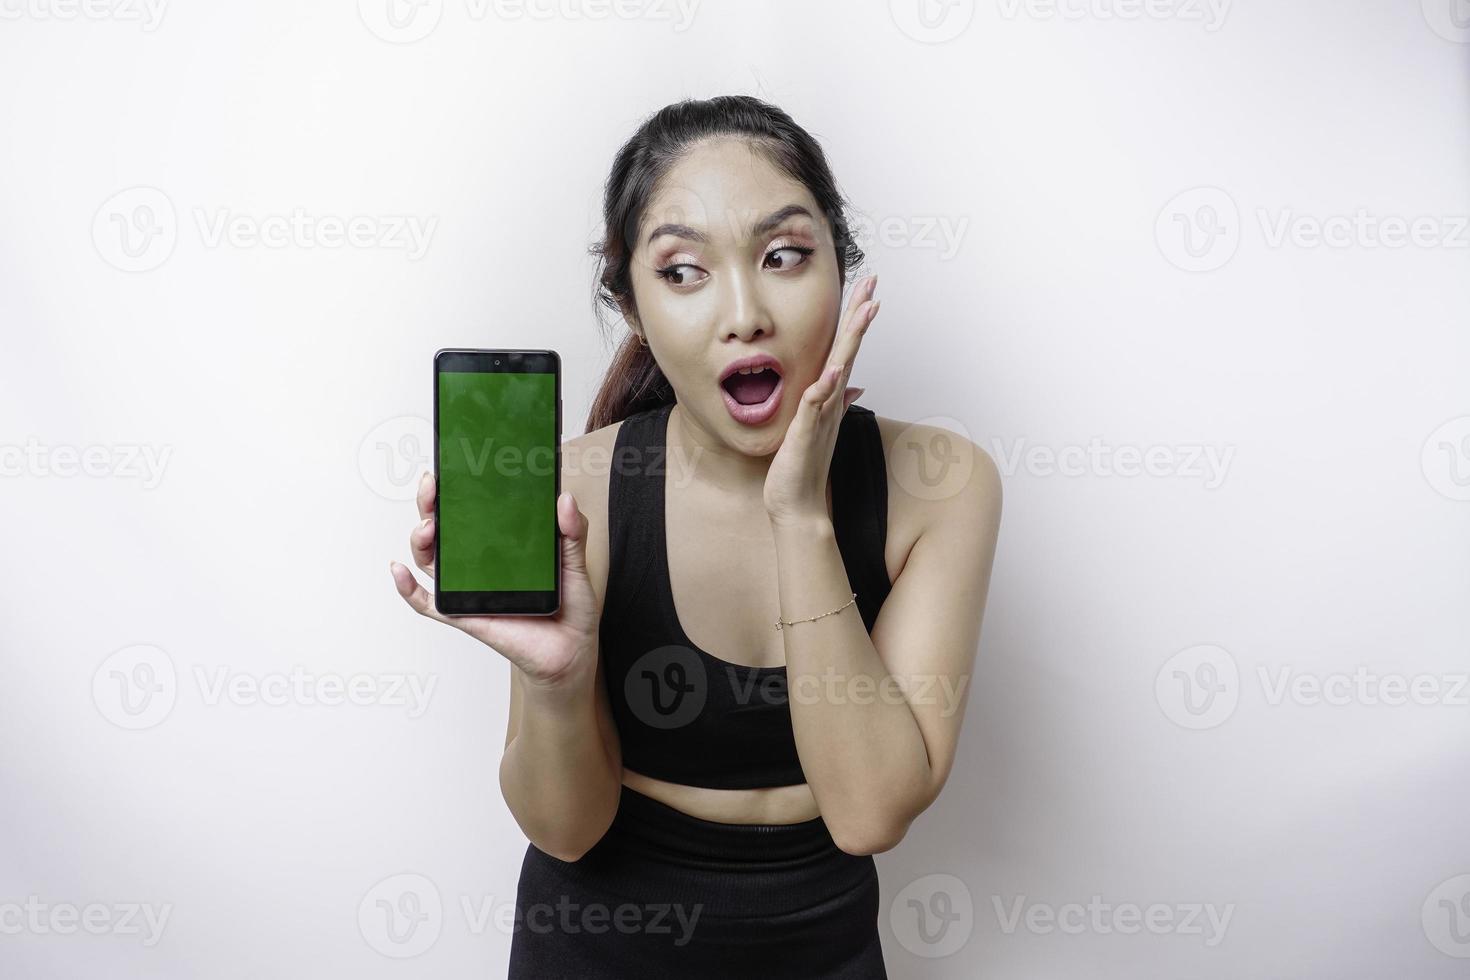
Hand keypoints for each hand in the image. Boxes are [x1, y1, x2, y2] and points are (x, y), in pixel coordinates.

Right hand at [388, 472, 601, 687]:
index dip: (455, 491)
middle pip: (442, 530)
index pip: (470, 513)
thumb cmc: (570, 607)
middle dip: (429, 505)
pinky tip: (399, 571)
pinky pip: (429, 604)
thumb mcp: (575, 563)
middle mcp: (479, 564)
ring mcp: (469, 589)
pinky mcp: (466, 616)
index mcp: (501, 545)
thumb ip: (572, 531)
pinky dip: (408, 590)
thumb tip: (563, 498)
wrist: (571, 652)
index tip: (449, 468)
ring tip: (427, 526)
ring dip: (420, 540)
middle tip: (432, 487)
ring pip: (431, 561)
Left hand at [763, 274, 880, 524]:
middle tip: (874, 284)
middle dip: (860, 317)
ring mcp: (821, 417)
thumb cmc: (802, 467)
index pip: (844, 350)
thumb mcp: (815, 426)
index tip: (867, 291)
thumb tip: (851, 384)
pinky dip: (823, 390)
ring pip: (838, 371)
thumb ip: (833, 402)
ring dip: (851, 342)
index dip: (855, 320)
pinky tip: (830, 372)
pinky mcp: (806, 435)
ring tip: (864, 312)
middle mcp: (830, 403)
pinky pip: (815, 408)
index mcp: (829, 398)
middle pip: (848, 351)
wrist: (797, 505)